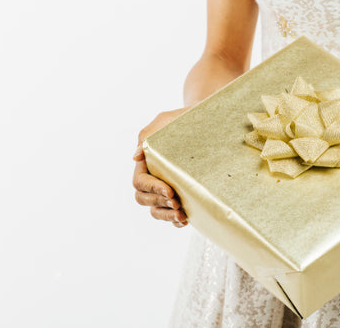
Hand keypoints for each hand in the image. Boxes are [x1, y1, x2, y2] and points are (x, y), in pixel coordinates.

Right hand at [133, 107, 190, 227]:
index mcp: (146, 162)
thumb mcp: (164, 121)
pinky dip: (175, 220)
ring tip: (182, 216)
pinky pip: (170, 214)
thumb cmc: (181, 119)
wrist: (204, 121)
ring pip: (156, 210)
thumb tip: (135, 156)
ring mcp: (165, 188)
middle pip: (144, 199)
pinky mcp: (180, 195)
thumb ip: (148, 136)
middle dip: (159, 203)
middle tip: (177, 202)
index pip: (140, 181)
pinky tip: (186, 220)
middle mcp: (153, 177)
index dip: (152, 188)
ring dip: (166, 215)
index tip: (169, 190)